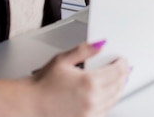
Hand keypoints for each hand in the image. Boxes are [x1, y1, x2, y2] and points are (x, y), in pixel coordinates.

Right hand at [0, 41, 128, 116]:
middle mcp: (92, 99)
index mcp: (89, 82)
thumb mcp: (63, 59)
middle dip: (123, 75)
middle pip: (119, 85)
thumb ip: (84, 50)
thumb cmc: (43, 84)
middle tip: (123, 68)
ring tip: (118, 80)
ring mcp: (90, 112)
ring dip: (119, 89)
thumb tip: (100, 44)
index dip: (122, 64)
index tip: (122, 60)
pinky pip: (106, 111)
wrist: (30, 104)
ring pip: (114, 99)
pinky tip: (108, 95)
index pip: (117, 71)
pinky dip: (110, 102)